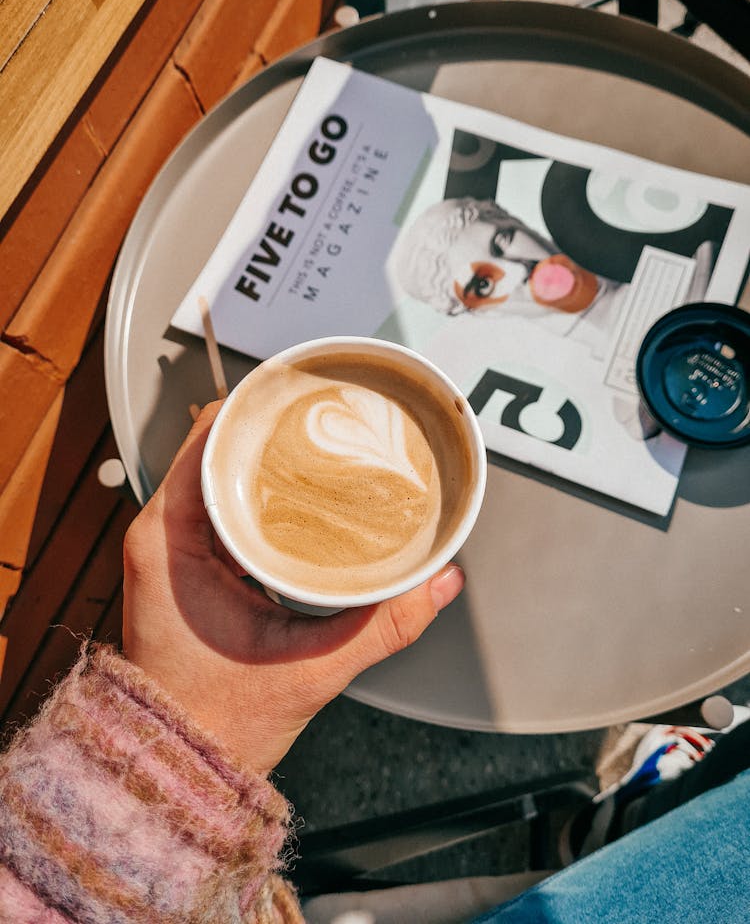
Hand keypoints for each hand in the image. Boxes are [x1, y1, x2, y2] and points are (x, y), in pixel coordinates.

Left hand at [122, 402, 463, 775]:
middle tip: (322, 414)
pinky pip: (221, 506)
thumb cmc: (220, 721)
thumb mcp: (311, 669)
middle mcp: (161, 535)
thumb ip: (383, 624)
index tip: (297, 389)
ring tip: (318, 442)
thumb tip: (442, 581)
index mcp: (169, 542)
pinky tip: (300, 491)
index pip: (205, 440)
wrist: (179, 766)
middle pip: (215, 449)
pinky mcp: (188, 566)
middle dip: (268, 428)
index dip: (252, 407)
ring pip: (218, 475)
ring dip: (263, 457)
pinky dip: (258, 491)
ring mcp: (172, 550)